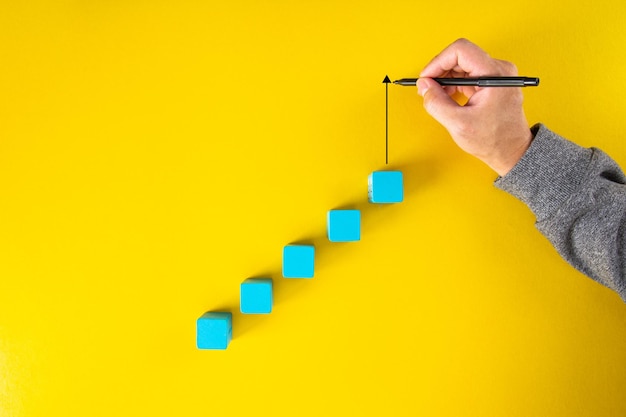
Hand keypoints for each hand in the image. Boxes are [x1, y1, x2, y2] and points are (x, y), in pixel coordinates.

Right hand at [417, 39, 533, 175]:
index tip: (427, 77)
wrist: (512, 151)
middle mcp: (499, 70)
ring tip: (437, 96)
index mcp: (494, 74)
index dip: (438, 62)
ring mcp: (498, 75)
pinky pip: (469, 74)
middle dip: (440, 70)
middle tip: (427, 88)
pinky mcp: (494, 82)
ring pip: (464, 64)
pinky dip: (455, 83)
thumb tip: (424, 86)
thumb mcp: (458, 123)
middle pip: (461, 56)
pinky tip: (448, 97)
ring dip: (446, 78)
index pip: (461, 50)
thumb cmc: (493, 140)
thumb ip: (437, 102)